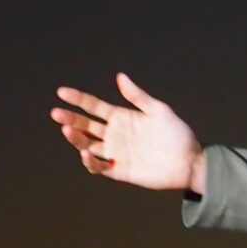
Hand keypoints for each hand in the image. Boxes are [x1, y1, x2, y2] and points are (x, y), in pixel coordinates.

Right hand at [50, 73, 205, 193]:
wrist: (190, 162)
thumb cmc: (178, 134)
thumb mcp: (159, 111)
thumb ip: (138, 97)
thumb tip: (119, 77)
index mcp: (122, 117)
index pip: (94, 107)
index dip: (78, 99)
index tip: (62, 92)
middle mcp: (115, 134)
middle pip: (86, 125)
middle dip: (70, 118)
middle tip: (56, 113)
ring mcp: (116, 153)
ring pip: (87, 145)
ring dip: (75, 138)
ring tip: (67, 129)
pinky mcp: (120, 171)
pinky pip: (99, 167)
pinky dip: (90, 162)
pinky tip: (85, 153)